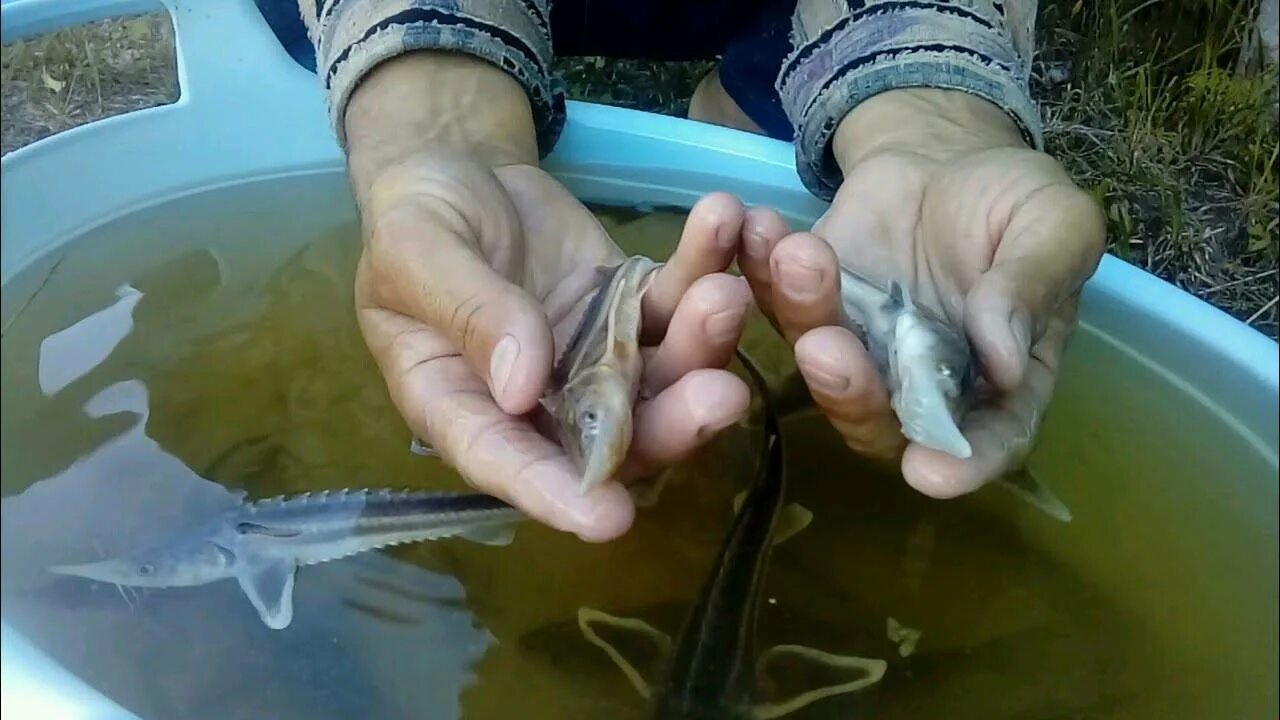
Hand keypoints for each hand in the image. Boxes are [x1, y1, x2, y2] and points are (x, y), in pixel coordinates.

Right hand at [345, 53, 752, 541]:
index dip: (555, 494)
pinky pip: (675, 300)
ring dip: (702, 343)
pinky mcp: (634, 309)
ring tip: (726, 292)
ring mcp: (597, 357)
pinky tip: (724, 225)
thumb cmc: (415, 219)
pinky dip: (704, 268)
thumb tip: (521, 387)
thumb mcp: (418, 252)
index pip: (506, 461)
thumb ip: (468, 312)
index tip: (611, 519)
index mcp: (463, 403)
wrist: (463, 169)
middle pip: (613, 435)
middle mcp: (542, 401)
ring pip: (661, 373)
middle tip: (721, 393)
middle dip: (671, 422)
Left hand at [739, 89, 1104, 497]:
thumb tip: (1005, 361)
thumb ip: (1033, 286)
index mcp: (1001, 382)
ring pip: (819, 364)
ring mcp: (858, 352)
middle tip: (826, 347)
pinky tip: (756, 228)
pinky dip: (758, 271)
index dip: (963, 464)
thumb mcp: (1053, 224)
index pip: (991, 439)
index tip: (930, 473)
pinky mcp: (806, 309)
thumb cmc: (1013, 202)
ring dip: (803, 317)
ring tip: (798, 256)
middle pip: (882, 420)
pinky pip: (774, 303)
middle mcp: (922, 387)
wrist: (943, 157)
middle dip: (851, 392)